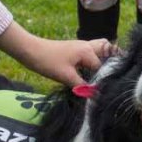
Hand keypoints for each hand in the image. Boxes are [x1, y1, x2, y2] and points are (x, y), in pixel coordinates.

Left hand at [0, 22, 115, 86]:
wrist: (30, 50)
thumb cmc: (47, 61)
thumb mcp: (65, 77)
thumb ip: (81, 86)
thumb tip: (93, 95)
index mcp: (87, 51)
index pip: (103, 67)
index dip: (104, 80)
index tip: (104, 92)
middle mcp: (87, 46)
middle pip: (108, 51)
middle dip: (111, 63)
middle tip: (110, 78)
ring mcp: (81, 46)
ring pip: (99, 50)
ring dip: (102, 60)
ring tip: (102, 76)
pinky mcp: (75, 49)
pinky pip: (91, 53)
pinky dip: (93, 60)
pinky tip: (89, 73)